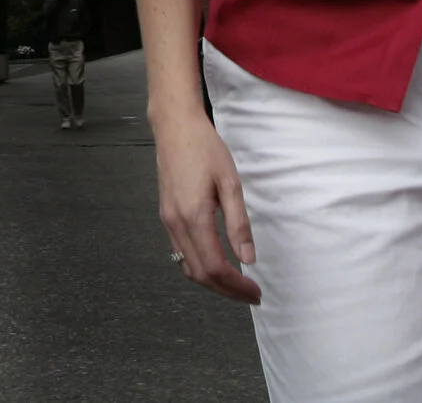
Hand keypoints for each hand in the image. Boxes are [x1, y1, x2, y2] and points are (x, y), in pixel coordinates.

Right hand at [153, 110, 259, 304]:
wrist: (174, 126)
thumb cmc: (205, 148)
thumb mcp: (230, 183)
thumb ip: (238, 223)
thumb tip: (248, 259)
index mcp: (194, 217)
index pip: (215, 267)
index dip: (236, 286)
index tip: (256, 291)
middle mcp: (176, 224)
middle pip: (199, 274)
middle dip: (226, 291)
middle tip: (250, 295)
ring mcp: (167, 221)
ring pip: (187, 267)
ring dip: (211, 282)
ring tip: (235, 285)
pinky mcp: (165, 215)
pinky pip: (180, 253)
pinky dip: (198, 267)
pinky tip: (215, 264)